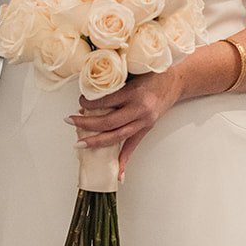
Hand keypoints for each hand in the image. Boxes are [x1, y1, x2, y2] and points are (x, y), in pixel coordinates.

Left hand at [66, 69, 183, 175]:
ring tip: (80, 143)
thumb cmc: (153, 74)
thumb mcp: (132, 72)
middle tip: (70, 121)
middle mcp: (140, 110)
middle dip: (87, 124)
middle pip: (109, 122)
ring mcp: (144, 122)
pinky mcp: (146, 129)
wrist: (175, 82)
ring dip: (97, 141)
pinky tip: (117, 173)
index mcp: (134, 93)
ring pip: (117, 136)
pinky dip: (124, 160)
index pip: (107, 101)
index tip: (80, 101)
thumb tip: (90, 91)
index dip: (90, 103)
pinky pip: (133, 146)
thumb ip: (114, 82)